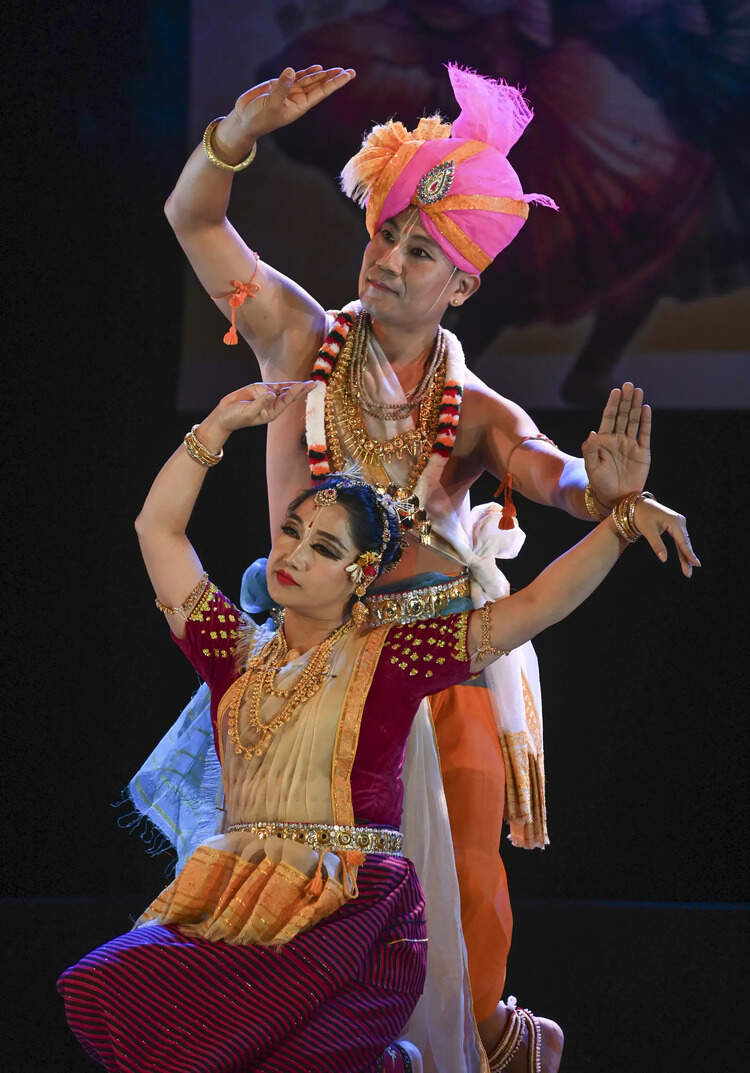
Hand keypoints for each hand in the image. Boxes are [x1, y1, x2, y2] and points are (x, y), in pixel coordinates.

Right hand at [205, 381, 315, 440]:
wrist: (224, 415)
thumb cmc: (235, 417)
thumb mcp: (248, 411)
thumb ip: (260, 402)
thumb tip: (272, 393)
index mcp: (271, 412)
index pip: (286, 400)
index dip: (296, 392)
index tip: (305, 385)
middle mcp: (271, 404)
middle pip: (289, 395)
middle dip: (301, 389)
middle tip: (315, 384)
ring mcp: (266, 397)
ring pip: (282, 389)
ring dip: (293, 386)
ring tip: (308, 383)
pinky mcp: (259, 390)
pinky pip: (272, 385)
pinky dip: (281, 384)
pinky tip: (292, 383)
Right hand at [218, 65, 355, 152]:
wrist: (244, 120)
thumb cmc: (258, 117)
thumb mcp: (271, 104)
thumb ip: (281, 87)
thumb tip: (292, 71)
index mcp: (300, 106)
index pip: (322, 91)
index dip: (335, 83)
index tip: (348, 76)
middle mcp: (297, 99)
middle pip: (320, 86)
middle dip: (334, 78)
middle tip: (350, 71)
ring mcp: (289, 92)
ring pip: (310, 81)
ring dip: (322, 75)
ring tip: (337, 69)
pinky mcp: (279, 85)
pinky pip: (296, 77)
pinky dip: (306, 72)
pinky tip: (317, 68)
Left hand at [582, 383, 650, 509]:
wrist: (616, 499)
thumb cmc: (600, 484)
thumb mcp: (592, 468)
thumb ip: (590, 450)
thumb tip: (592, 432)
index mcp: (604, 441)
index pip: (609, 418)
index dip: (612, 405)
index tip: (615, 391)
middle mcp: (618, 440)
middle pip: (622, 416)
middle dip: (625, 400)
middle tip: (628, 385)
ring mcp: (630, 445)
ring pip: (634, 421)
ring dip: (636, 406)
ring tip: (638, 391)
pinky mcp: (643, 452)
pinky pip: (644, 434)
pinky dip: (645, 422)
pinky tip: (645, 409)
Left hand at [632, 497, 700, 577]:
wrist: (638, 505)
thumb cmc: (642, 517)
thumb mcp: (648, 531)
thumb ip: (657, 545)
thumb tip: (664, 559)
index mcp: (674, 521)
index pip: (682, 541)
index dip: (689, 554)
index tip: (696, 564)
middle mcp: (680, 521)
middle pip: (685, 543)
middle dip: (687, 558)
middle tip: (688, 574)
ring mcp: (679, 522)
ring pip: (683, 542)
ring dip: (685, 555)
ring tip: (687, 570)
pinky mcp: (676, 524)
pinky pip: (680, 539)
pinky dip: (681, 549)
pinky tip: (685, 559)